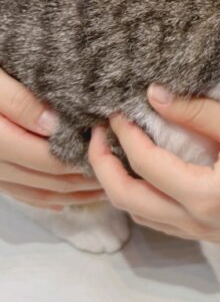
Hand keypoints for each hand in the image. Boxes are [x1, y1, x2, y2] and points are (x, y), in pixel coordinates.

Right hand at [0, 68, 103, 210]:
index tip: (109, 146)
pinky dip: (46, 198)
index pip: (44, 156)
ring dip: (71, 192)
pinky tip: (67, 200)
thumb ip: (18, 101)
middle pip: (44, 176)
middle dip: (82, 176)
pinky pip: (19, 194)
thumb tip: (52, 126)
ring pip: (34, 189)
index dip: (79, 156)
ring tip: (104, 186)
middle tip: (119, 167)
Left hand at [88, 85, 219, 242]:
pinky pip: (164, 221)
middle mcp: (199, 224)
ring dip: (123, 184)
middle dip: (106, 167)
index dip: (127, 135)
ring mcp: (206, 234)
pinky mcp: (214, 234)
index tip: (117, 109)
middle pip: (131, 201)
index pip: (148, 165)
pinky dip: (145, 198)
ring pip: (144, 215)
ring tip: (116, 151)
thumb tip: (153, 94)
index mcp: (206, 197)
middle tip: (97, 134)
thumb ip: (197, 111)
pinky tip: (148, 174)